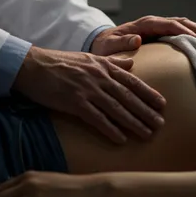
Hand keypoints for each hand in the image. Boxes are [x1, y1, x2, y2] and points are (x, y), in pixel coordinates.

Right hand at [12, 46, 165, 143]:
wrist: (33, 65)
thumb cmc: (59, 62)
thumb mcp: (89, 57)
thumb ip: (111, 61)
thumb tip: (131, 62)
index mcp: (103, 66)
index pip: (132, 80)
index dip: (148, 93)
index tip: (162, 104)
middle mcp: (99, 77)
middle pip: (128, 96)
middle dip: (146, 111)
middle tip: (161, 124)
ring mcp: (87, 89)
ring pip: (116, 108)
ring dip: (134, 122)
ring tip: (147, 134)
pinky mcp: (74, 102)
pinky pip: (96, 118)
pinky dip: (110, 129)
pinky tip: (121, 139)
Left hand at [90, 16, 195, 55]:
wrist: (101, 44)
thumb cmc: (105, 47)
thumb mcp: (109, 47)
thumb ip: (122, 42)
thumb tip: (137, 39)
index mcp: (143, 25)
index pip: (167, 25)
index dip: (182, 31)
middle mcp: (153, 23)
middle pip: (178, 22)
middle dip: (194, 28)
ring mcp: (157, 28)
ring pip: (180, 25)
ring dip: (195, 30)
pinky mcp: (159, 35)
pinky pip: (177, 32)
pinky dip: (190, 34)